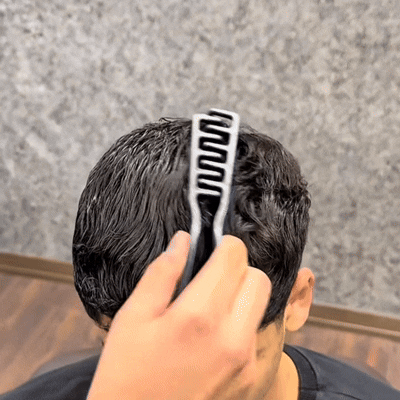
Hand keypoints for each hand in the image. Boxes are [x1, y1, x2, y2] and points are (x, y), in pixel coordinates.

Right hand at [87, 231, 270, 399]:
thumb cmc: (126, 375)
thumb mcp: (132, 318)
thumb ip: (162, 273)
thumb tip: (184, 240)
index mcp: (199, 316)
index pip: (234, 258)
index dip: (224, 245)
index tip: (213, 248)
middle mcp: (232, 338)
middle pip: (257, 278)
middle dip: (238, 268)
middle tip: (212, 276)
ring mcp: (245, 361)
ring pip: (260, 304)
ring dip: (242, 294)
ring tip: (211, 305)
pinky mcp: (250, 377)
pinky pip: (254, 332)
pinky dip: (240, 322)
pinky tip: (213, 333)